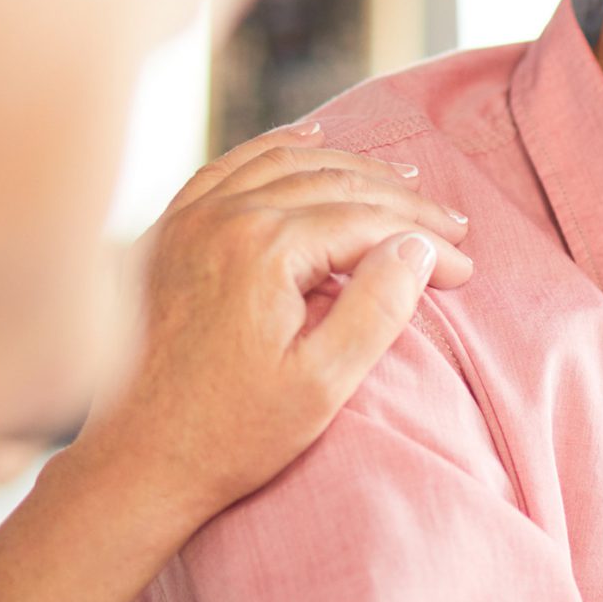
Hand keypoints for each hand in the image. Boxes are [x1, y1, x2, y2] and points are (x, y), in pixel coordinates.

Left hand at [62, 127, 471, 542]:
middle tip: (451, 224)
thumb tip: (417, 248)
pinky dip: (277, 150)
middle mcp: (222, 216)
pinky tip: (306, 143)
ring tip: (400, 179)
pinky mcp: (168, 233)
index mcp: (263, 248)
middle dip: (400, 200)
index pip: (366, 220)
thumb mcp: (321, 384)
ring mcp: (188, 219)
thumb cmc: (231, 434)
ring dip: (349, 167)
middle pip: (333, 182)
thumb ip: (377, 309)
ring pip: (285, 163)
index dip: (424, 240)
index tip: (464, 270)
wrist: (138, 458)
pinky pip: (231, 167)